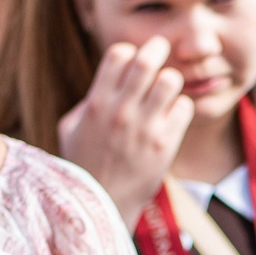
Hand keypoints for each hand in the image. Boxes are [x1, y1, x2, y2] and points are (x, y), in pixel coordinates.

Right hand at [56, 39, 196, 225]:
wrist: (104, 206)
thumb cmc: (84, 166)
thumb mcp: (70, 129)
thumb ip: (86, 102)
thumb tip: (106, 83)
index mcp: (96, 103)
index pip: (118, 54)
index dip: (129, 52)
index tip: (133, 61)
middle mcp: (121, 111)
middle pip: (147, 60)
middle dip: (158, 48)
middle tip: (163, 49)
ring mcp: (145, 127)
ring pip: (170, 80)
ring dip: (171, 80)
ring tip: (167, 91)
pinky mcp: (165, 144)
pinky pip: (184, 108)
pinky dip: (181, 108)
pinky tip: (173, 117)